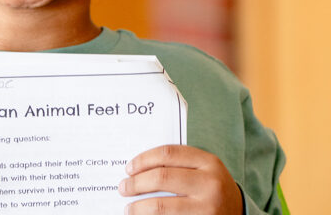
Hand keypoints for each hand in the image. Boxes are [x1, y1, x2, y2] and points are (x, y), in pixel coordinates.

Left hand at [118, 145, 242, 213]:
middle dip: (137, 183)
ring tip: (129, 208)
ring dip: (140, 207)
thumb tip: (138, 168)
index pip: (167, 153)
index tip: (129, 168)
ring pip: (163, 205)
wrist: (240, 213)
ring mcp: (208, 208)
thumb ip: (179, 164)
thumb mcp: (203, 169)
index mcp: (208, 162)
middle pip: (162, 177)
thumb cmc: (212, 187)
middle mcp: (210, 183)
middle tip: (123, 187)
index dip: (144, 159)